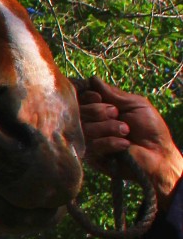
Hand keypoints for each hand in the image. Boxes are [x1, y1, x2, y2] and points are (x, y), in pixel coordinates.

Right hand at [75, 77, 182, 195]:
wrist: (158, 154)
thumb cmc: (150, 128)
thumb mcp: (135, 104)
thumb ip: (114, 93)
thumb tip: (93, 79)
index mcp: (101, 110)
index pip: (81, 99)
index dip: (87, 96)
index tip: (99, 98)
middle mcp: (93, 123)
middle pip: (79, 112)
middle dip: (99, 111)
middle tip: (117, 114)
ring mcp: (91, 141)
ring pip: (85, 129)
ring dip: (108, 127)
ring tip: (126, 131)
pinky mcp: (93, 158)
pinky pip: (91, 146)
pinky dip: (110, 142)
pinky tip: (124, 144)